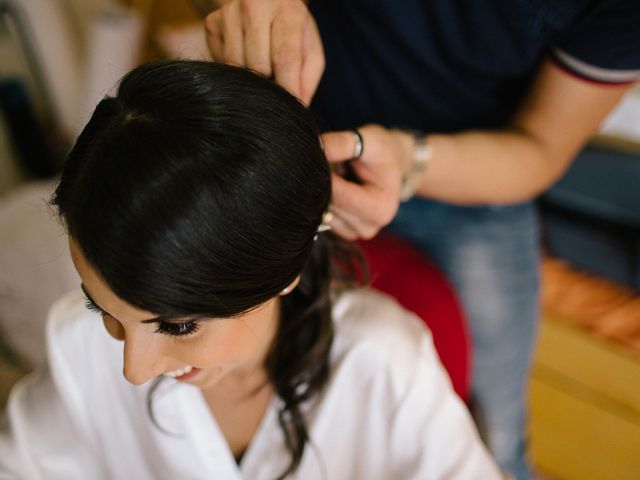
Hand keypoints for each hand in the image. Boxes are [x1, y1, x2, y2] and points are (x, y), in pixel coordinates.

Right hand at [205, 0, 324, 104]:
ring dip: (249, 77)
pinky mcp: (212, 22)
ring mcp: (230, 13)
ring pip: (236, 66)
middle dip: (267, 84)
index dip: (287, 87)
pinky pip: (221, 62)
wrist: (269, 3)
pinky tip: (244, 57)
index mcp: (287, 13)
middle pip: (257, 65)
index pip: (284, 56)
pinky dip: (234, 69)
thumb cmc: (293, 33)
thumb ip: (307, 80)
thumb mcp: (310, 51)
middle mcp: (255, 7)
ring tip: (261, 68)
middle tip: (274, 83)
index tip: (289, 109)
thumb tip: (297, 111)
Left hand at [321, 125, 413, 240]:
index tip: (316, 157)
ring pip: (321, 212)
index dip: (322, 174)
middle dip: (321, 182)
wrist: (392, 165)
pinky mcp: (343, 232)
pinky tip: (336, 187)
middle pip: (328, 205)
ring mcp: (355, 233)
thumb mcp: (368, 140)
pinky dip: (322, 200)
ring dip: (321, 191)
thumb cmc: (382, 152)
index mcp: (380, 207)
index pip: (337, 194)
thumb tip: (314, 147)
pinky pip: (321, 217)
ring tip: (338, 175)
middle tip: (326, 162)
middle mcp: (369, 226)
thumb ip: (340, 144)